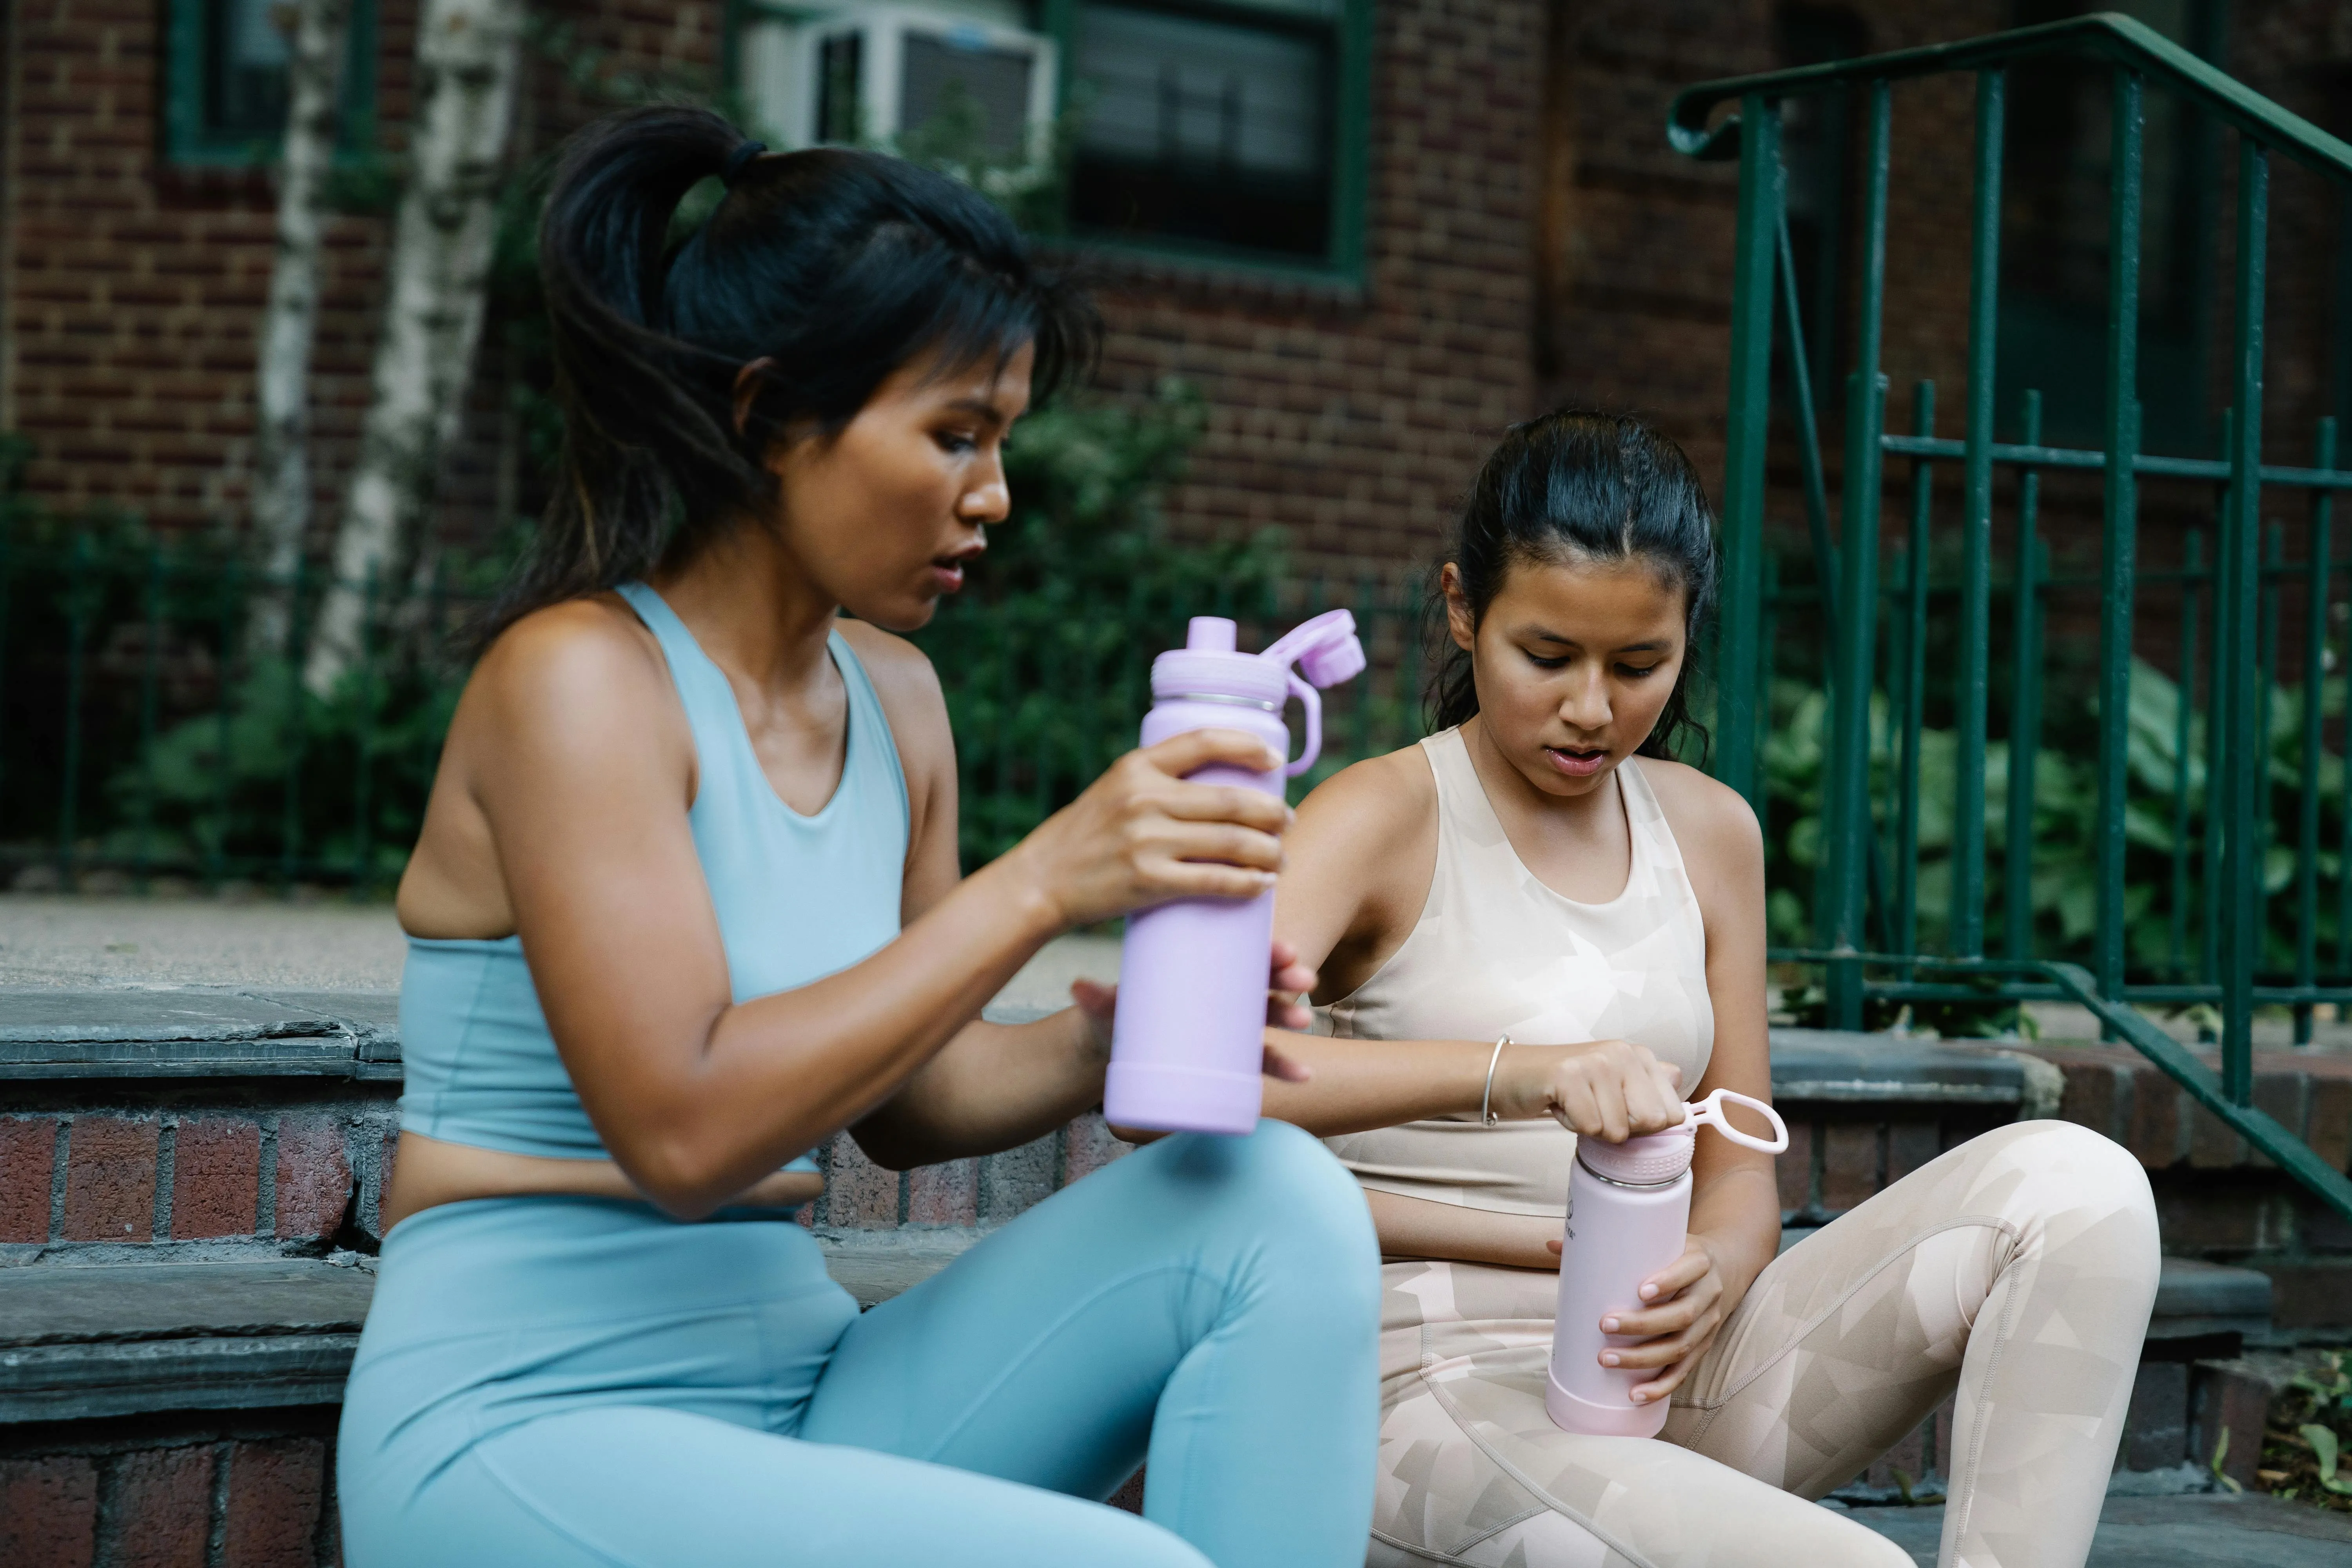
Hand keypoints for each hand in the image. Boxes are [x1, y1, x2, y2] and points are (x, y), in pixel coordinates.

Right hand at [1005, 729, 1291, 930]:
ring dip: (1268, 851)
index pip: (1205, 741)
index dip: (1248, 746)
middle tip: (1287, 822)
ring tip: (1280, 858)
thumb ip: (1156, 783)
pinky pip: (1214, 879)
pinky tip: (1262, 884)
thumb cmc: (1083, 838)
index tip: (1275, 761)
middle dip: (1271, 812)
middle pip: (1230, 799)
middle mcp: (1143, 798)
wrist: (1040, 882)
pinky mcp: (1148, 880)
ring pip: (1230, 841)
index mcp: (1135, 767)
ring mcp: (1146, 840)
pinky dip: (1247, 883)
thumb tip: (1218, 784)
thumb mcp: (1113, 791)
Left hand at [1068, 938, 1316, 1082]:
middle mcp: (1225, 993)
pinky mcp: (1227, 1059)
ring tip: (1302, 1021)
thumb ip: (1098, 998)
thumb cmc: (1120, 1011)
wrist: (1113, 1045)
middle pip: (1265, 981)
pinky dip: (1286, 1066)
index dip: (1269, 949)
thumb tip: (1078, 986)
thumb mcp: (1112, 1003)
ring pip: (1270, 1017)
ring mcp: (1230, 1026)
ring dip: (1292, 1017)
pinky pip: (1262, 1060)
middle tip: (1301, 981)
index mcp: (1206, 966)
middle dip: (1288, 979)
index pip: (1244, 952)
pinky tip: (1304, 1075)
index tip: (1283, 949)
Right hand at [1490, 1038, 1684, 1141]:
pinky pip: (1590, 1127)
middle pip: (1651, 1122)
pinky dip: (1572, 1125)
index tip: (1616, 1110)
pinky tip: (1561, 1106)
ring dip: (1592, 1128)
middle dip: (1621, 1128)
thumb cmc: (1566, 1085)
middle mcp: (1622, 1053)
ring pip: (1618, 1130)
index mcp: (1639, 1055)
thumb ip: (1649, 1084)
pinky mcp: (1569, 1076)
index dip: (1644, 1125)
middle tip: (1595, 1109)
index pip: (1672, 1113)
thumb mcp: (1614, 1080)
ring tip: (1575, 1105)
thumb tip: (1679, 1087)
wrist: (1514, 1075)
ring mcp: (1596, 1062)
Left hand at [1543, 1232, 1728, 1403]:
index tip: (1640, 1291)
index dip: (1669, 1281)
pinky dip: (1659, 1386)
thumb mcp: (1656, 1241)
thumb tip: (1551, 1246)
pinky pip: (1683, 1372)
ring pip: (1680, 1347)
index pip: (1689, 1270)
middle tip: (1604, 1325)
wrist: (1722, 1268)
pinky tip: (1635, 1394)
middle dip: (1642, 1324)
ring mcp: (1708, 1325)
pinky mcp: (1702, 1348)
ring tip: (1606, 1359)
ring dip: (1643, 1359)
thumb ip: (1608, 1244)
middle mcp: (1709, 1294)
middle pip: (1681, 1315)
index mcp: (1699, 1261)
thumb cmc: (1674, 1254)